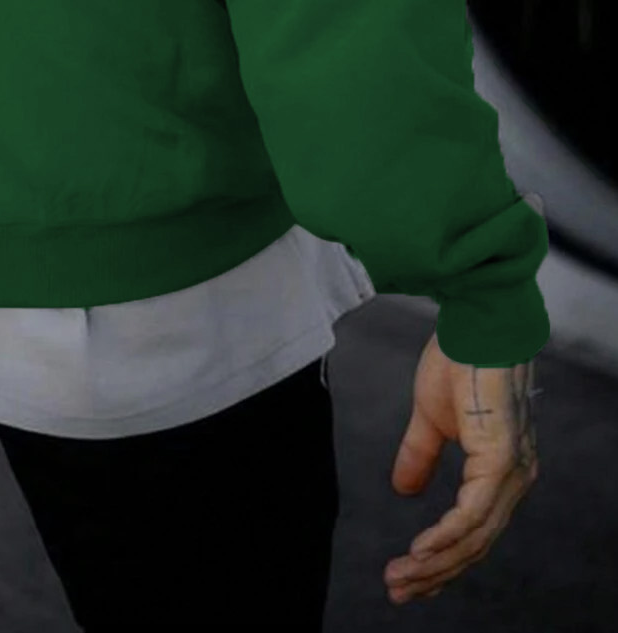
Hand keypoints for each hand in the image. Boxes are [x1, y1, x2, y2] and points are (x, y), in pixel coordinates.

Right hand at [383, 327, 539, 605]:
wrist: (475, 321)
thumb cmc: (460, 360)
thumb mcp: (430, 416)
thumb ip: (421, 454)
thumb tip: (403, 488)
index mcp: (502, 471)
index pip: (474, 531)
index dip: (442, 558)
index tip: (409, 577)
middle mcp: (515, 479)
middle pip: (475, 544)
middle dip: (434, 574)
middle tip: (398, 590)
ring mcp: (511, 472)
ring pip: (474, 538)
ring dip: (434, 563)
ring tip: (400, 577)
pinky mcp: (501, 460)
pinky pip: (472, 514)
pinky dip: (445, 538)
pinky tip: (421, 551)